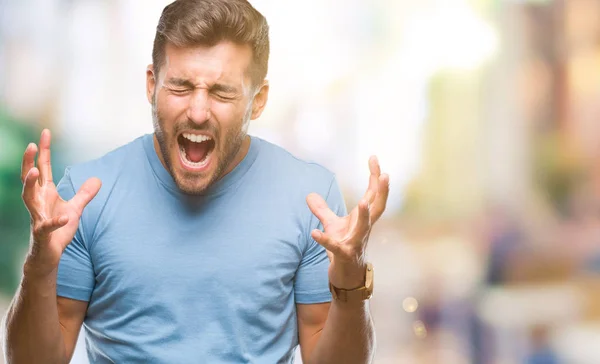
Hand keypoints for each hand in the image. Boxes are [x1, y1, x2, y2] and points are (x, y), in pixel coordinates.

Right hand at [21, 129, 100, 277]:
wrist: (48, 255)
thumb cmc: (58, 231)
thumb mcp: (75, 209)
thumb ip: (84, 194)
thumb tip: (97, 179)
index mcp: (45, 194)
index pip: (43, 168)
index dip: (43, 151)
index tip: (45, 132)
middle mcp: (38, 202)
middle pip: (30, 178)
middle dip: (29, 162)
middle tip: (31, 145)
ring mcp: (37, 217)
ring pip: (27, 198)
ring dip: (29, 184)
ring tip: (34, 171)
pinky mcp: (42, 234)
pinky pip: (46, 226)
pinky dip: (55, 222)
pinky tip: (63, 218)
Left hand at [306, 156, 388, 288]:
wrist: (346, 278)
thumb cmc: (343, 249)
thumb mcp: (332, 226)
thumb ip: (322, 210)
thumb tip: (309, 195)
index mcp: (363, 219)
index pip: (372, 194)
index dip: (374, 176)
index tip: (374, 157)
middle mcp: (364, 229)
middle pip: (377, 207)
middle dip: (382, 191)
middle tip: (385, 175)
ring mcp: (356, 242)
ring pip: (364, 228)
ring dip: (364, 215)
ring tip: (363, 202)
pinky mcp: (343, 256)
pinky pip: (335, 247)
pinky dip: (325, 240)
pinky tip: (314, 233)